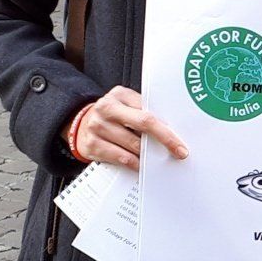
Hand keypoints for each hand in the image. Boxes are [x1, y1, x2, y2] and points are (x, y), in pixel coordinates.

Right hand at [66, 85, 188, 170]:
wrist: (81, 123)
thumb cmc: (113, 116)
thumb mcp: (126, 105)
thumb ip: (144, 112)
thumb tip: (171, 130)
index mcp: (119, 95)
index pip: (148, 111)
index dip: (166, 128)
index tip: (180, 141)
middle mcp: (106, 108)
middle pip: (143, 124)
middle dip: (165, 140)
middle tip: (179, 152)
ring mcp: (97, 126)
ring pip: (134, 145)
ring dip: (149, 155)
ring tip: (157, 159)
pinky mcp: (92, 144)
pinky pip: (122, 158)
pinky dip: (136, 164)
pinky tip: (142, 165)